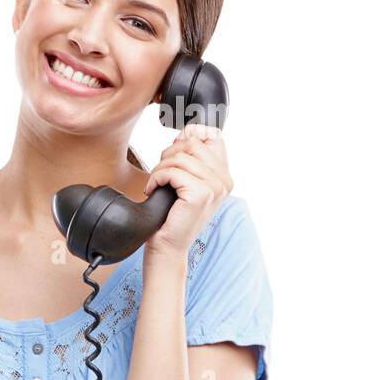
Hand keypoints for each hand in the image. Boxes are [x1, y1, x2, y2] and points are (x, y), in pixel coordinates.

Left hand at [142, 123, 232, 258]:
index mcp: (223, 176)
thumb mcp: (183, 183)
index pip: (213, 136)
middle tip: (160, 173)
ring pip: (180, 157)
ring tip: (156, 183)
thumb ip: (189, 159)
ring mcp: (215, 187)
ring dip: (160, 168)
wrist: (168, 247)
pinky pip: (173, 171)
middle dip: (169, 154)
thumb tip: (185, 132)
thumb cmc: (171, 217)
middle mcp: (224, 180)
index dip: (190, 136)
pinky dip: (157, 178)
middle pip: (192, 144)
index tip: (175, 148)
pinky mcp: (201, 194)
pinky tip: (154, 190)